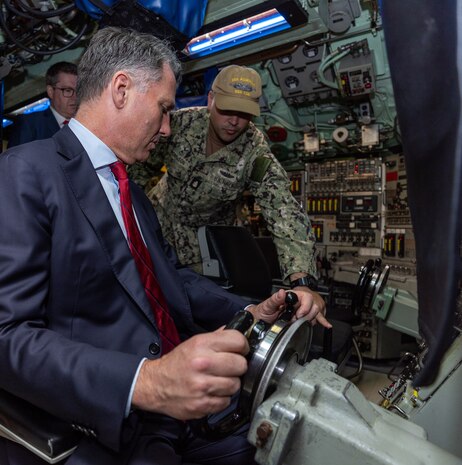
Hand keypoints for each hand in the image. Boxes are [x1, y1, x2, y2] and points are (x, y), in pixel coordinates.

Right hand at [131, 329, 248, 419]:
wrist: (155, 384)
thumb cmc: (177, 363)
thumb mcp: (195, 342)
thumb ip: (217, 337)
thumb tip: (239, 332)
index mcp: (202, 344)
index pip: (238, 341)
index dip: (242, 346)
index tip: (239, 350)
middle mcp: (202, 363)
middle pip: (241, 364)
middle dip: (237, 366)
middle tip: (229, 367)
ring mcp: (202, 386)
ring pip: (235, 385)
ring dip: (230, 383)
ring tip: (218, 380)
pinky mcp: (202, 405)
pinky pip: (226, 402)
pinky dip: (221, 398)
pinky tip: (212, 392)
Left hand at [249, 288, 330, 327]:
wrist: (261, 321)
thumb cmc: (264, 312)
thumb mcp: (267, 305)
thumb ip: (275, 299)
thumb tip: (282, 292)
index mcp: (291, 297)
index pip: (306, 298)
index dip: (304, 308)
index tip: (298, 315)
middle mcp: (298, 302)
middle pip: (313, 306)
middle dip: (307, 315)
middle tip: (296, 320)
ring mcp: (301, 310)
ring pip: (315, 312)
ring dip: (310, 319)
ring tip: (300, 322)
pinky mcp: (303, 317)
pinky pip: (316, 317)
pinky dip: (322, 320)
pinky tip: (327, 325)